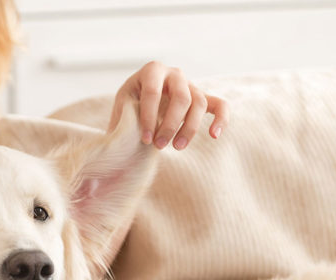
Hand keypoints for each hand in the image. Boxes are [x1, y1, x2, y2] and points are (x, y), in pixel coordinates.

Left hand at [109, 61, 228, 150]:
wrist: (138, 111)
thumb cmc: (127, 111)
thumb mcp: (121, 110)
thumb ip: (122, 120)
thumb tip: (114, 153)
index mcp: (151, 71)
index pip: (153, 92)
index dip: (149, 118)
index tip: (145, 139)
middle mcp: (174, 74)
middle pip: (181, 98)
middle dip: (170, 125)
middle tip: (159, 146)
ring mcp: (190, 85)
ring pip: (199, 104)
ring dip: (189, 129)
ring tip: (177, 147)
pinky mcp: (202, 98)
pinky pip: (220, 105)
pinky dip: (221, 119)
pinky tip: (214, 135)